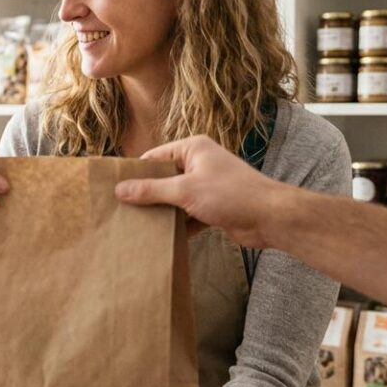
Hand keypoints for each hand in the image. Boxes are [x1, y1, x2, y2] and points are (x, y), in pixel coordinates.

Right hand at [113, 136, 291, 248]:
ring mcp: (206, 185)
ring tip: (137, 225)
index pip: (154, 158)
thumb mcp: (185, 191)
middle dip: (147, 195)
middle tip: (122, 210)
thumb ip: (151, 190)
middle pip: (163, 179)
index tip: (114, 189)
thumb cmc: (232, 195)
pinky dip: (178, 225)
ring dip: (162, 213)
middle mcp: (199, 163)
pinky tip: (162, 237)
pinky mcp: (212, 206)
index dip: (135, 173)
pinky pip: (187, 214)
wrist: (271, 218)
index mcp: (192, 149)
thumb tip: (120, 190)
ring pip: (174, 198)